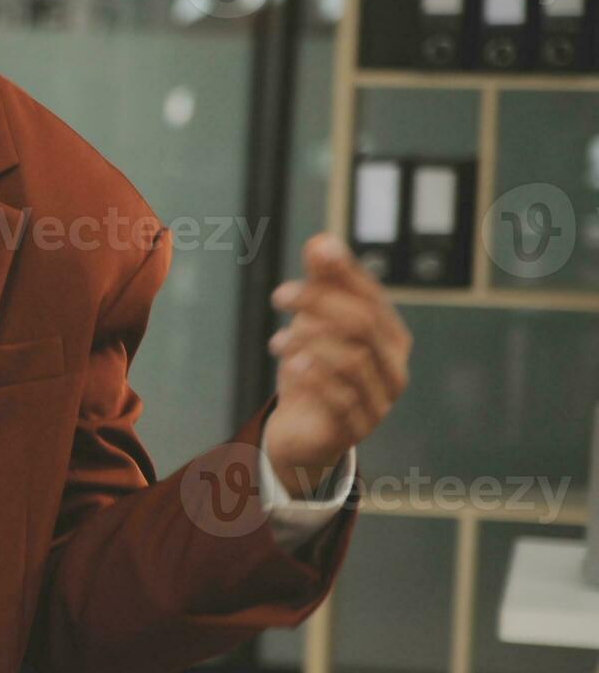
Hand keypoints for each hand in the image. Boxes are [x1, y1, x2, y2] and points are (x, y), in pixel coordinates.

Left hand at [263, 234, 411, 498]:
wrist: (303, 431)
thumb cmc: (314, 370)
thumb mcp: (313, 324)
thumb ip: (322, 284)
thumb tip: (321, 241)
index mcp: (388, 334)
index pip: (371, 295)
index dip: (344, 273)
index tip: (314, 252)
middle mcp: (393, 365)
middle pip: (362, 323)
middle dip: (318, 302)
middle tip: (279, 294)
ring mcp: (380, 399)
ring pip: (352, 360)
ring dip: (309, 342)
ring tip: (279, 341)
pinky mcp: (358, 428)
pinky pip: (341, 400)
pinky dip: (314, 378)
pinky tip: (292, 367)